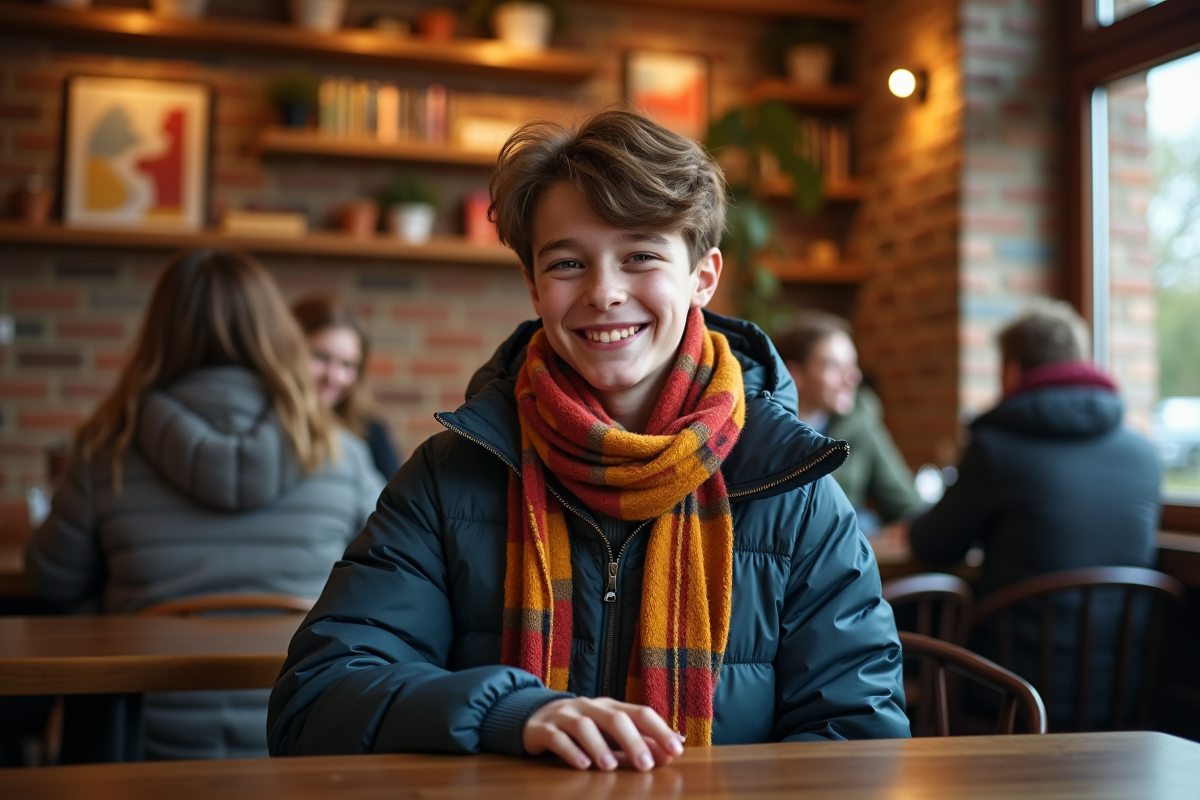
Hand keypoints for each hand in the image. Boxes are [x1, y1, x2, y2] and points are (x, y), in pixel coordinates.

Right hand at [523, 697, 683, 771]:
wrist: (536, 718)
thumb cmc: (582, 729)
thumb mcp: (610, 736)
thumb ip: (638, 745)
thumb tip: (669, 754)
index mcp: (611, 707)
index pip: (640, 713)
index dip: (659, 730)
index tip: (676, 750)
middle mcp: (590, 707)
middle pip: (615, 718)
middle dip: (633, 741)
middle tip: (646, 765)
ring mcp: (566, 716)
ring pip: (584, 725)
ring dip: (599, 746)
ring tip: (610, 767)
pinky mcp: (544, 729)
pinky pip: (558, 737)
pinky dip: (570, 750)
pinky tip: (582, 765)